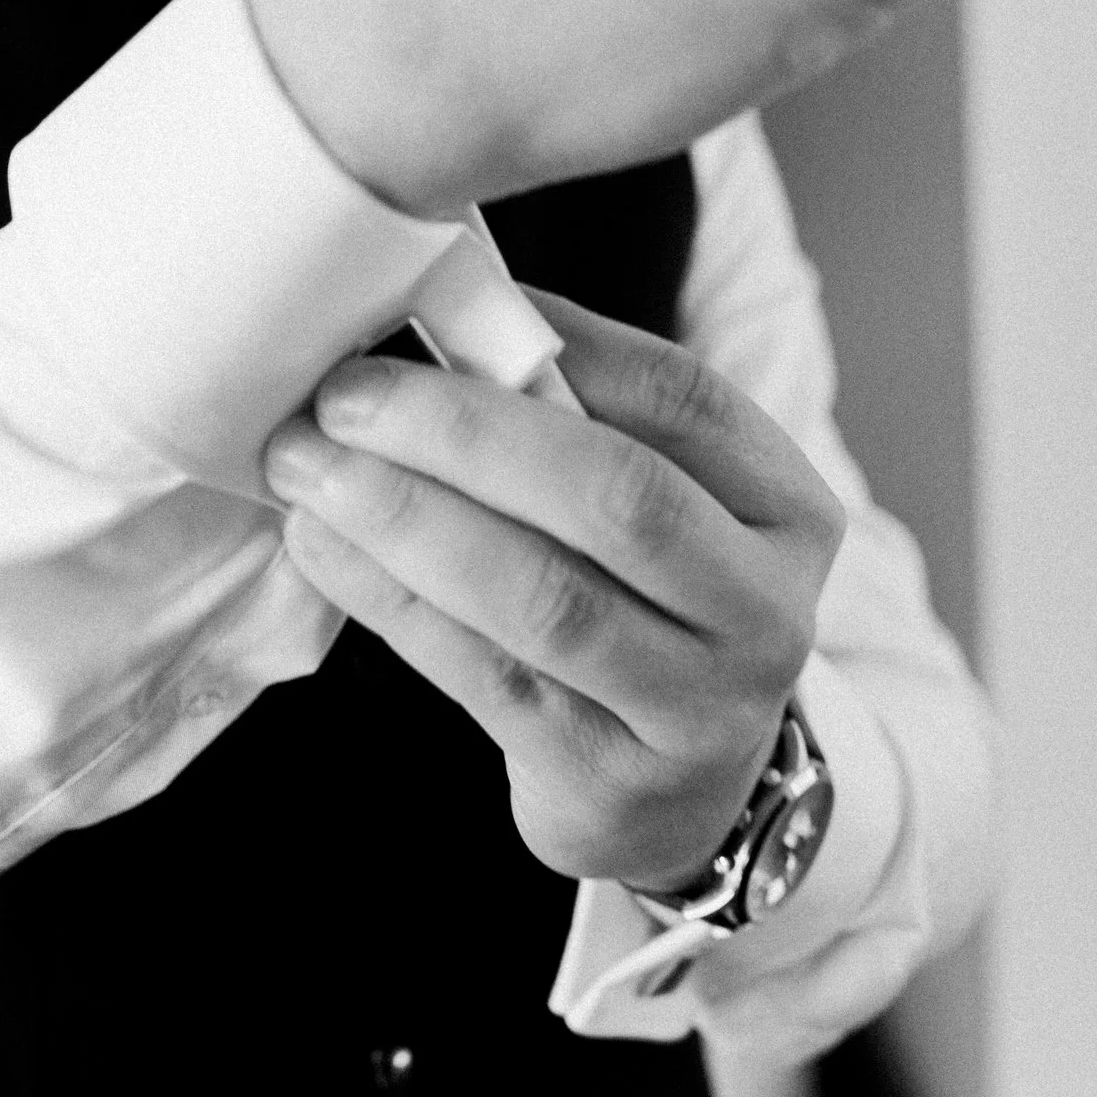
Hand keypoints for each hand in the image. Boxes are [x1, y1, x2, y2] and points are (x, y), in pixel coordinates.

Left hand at [261, 289, 846, 891]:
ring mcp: (696, 709)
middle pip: (618, 498)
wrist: (678, 793)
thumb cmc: (643, 607)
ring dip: (407, 519)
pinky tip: (323, 546)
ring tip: (309, 467)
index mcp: (787, 511)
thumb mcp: (662, 510)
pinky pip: (481, 673)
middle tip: (346, 395)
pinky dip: (389, 598)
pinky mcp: (605, 781)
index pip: (686, 400)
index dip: (563, 341)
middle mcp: (763, 611)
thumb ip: (580, 421)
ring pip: (543, 598)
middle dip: (465, 433)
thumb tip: (441, 308)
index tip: (439, 303)